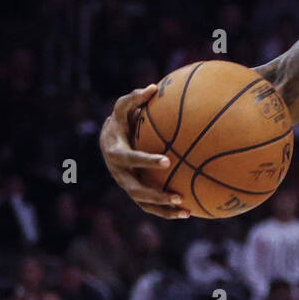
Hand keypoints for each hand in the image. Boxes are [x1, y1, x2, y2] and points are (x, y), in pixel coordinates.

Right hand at [99, 84, 188, 219]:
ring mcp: (126, 185)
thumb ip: (135, 98)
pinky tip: (189, 212)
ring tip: (186, 211)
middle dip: (155, 195)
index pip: (130, 159)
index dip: (146, 161)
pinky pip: (150, 205)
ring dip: (163, 209)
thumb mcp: (123, 108)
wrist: (108, 140)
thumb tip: (153, 87)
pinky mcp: (135, 192)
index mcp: (115, 152)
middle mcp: (118, 173)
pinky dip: (167, 211)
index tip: (166, 161)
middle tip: (177, 195)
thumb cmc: (122, 120)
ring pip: (143, 203)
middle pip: (135, 189)